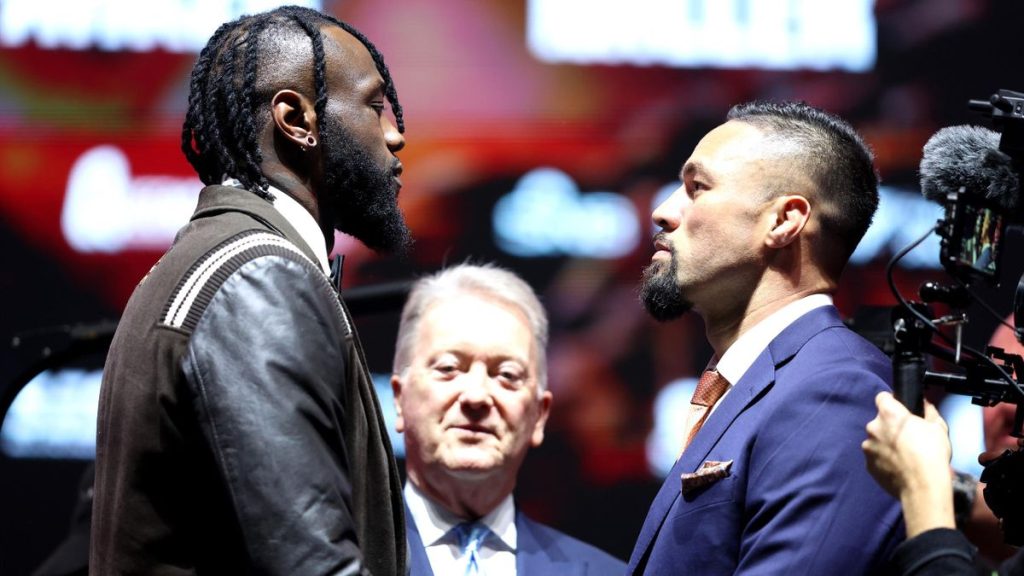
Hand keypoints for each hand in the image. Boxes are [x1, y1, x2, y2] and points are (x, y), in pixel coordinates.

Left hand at [862, 392, 954, 537]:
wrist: (923, 486)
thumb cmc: (932, 453)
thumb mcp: (938, 427)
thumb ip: (928, 411)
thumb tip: (924, 403)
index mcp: (889, 414)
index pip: (882, 397)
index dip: (892, 402)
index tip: (901, 411)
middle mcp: (873, 427)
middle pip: (879, 421)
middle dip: (890, 426)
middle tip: (907, 437)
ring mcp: (868, 447)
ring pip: (876, 439)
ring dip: (885, 443)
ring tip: (903, 455)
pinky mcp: (868, 464)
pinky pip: (875, 456)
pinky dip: (883, 459)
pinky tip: (898, 466)